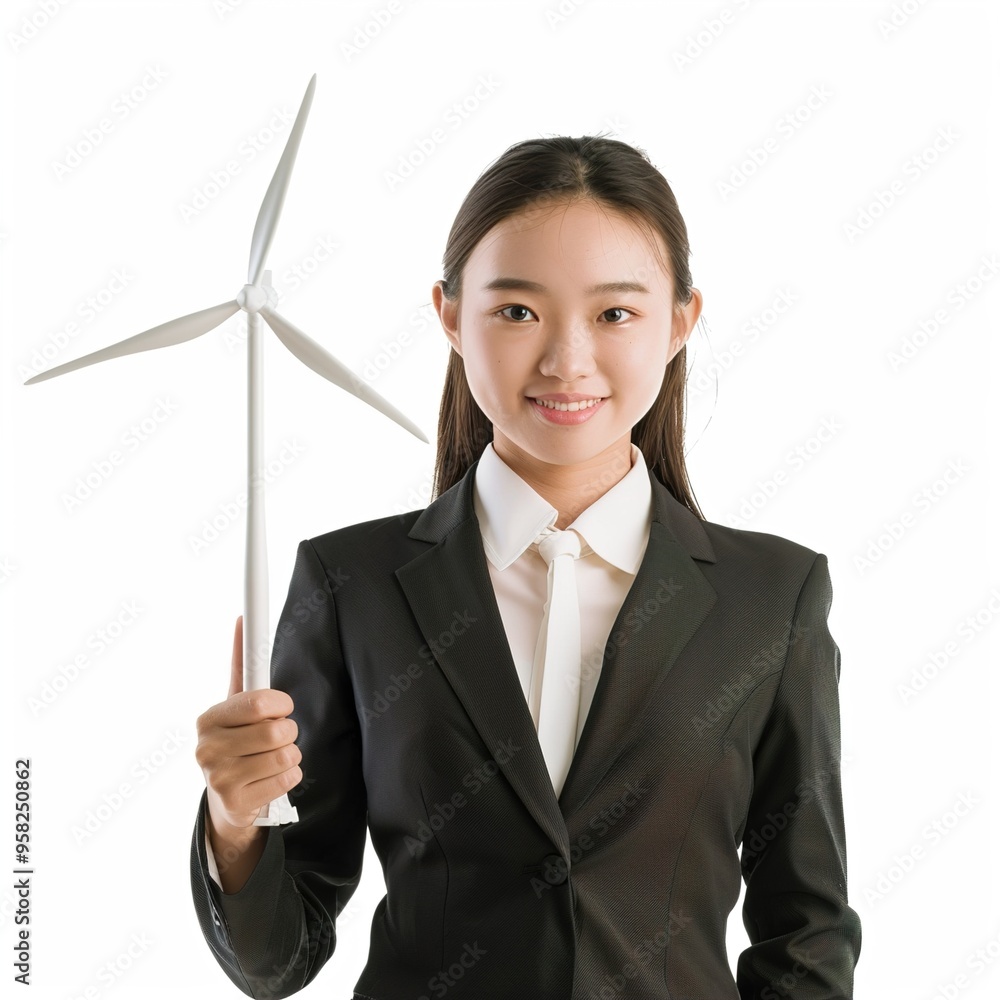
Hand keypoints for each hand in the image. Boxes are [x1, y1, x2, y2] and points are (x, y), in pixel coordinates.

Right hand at [196, 615, 302, 833]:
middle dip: (289, 731)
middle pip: (277, 730)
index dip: (280, 704)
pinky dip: (290, 776)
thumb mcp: (236, 706)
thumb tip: (242, 619)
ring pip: (286, 755)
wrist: (227, 799)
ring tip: (273, 757)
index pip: (258, 702)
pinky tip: (273, 777)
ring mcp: (219, 778)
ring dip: (291, 754)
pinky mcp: (236, 803)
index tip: (281, 707)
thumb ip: (242, 664)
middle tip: (279, 736)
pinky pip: (288, 779)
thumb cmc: (237, 742)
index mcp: (209, 718)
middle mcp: (207, 748)